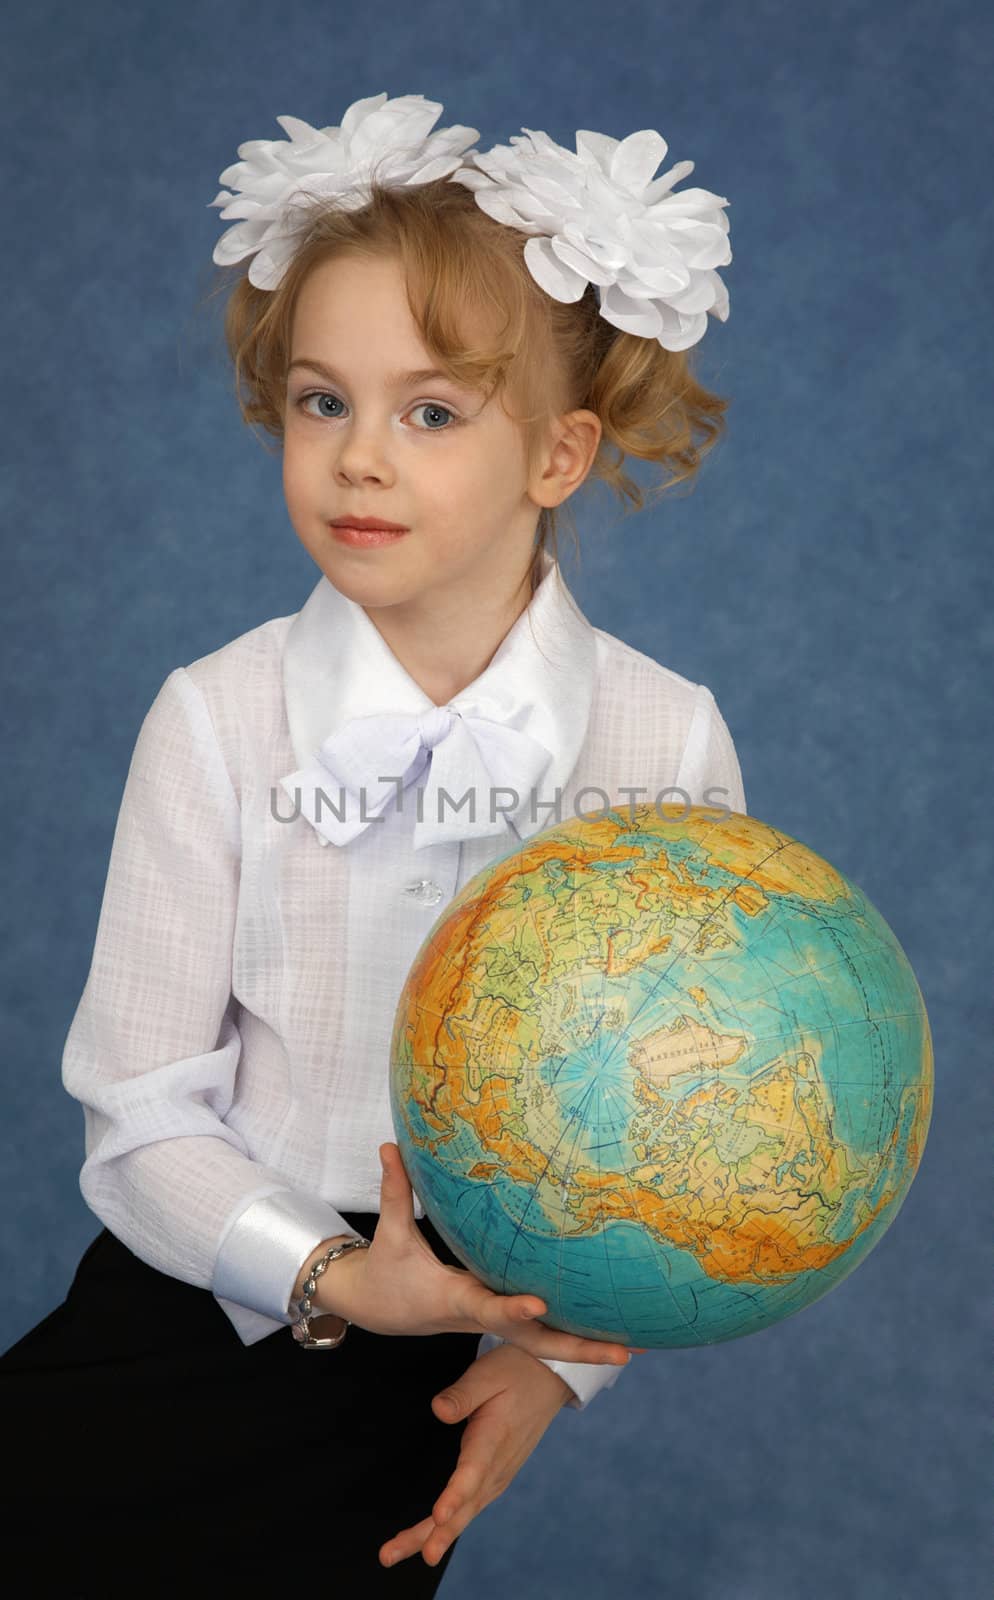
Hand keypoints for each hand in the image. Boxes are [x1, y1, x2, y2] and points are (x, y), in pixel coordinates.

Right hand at [337, 1144, 632, 1369]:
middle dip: (577, 1350)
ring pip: (543, 1342)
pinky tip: (610, 1331)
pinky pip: (541, 1331)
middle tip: (623, 1353)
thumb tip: (389, 1145)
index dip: (511, 1307)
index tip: (539, 1303)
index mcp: (453, 1298)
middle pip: (533, 1341)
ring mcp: (493, 1321)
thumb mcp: (390, 1233)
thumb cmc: (385, 1270)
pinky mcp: (500, 1317)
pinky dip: (573, 1334)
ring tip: (635, 1348)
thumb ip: (394, 1190)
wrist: (378, 1310)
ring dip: (586, 1347)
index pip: (486, 1306)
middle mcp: (480, 1317)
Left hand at [379, 1342, 574, 1570]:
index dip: (455, 1496)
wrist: (550, 1377)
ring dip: (432, 1536)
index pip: (473, 1472)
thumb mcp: (488, 1372)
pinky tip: (428, 1539)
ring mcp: (499, 1474)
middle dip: (430, 1534)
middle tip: (391, 1554)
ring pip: (465, 1513)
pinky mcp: (496, 1475)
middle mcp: (497, 1465)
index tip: (439, 1516)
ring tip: (395, 1552)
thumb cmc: (515, 1370)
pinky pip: (471, 1507)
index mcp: (494, 1438)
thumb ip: (462, 1393)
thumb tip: (438, 1410)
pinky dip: (448, 1527)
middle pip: (463, 1507)